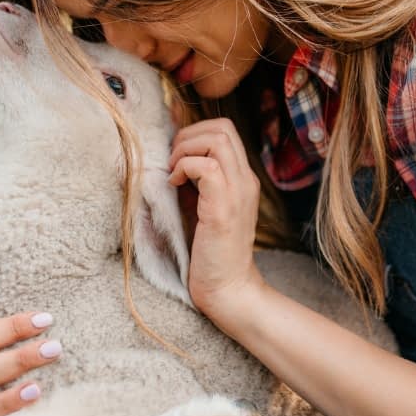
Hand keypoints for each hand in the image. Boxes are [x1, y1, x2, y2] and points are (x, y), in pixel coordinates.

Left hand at [167, 118, 264, 316]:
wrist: (228, 288)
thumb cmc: (210, 251)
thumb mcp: (202, 207)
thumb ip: (194, 181)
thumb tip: (170, 155)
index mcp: (242, 178)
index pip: (225, 130)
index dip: (195, 131)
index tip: (175, 153)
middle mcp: (245, 180)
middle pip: (223, 128)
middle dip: (188, 135)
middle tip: (173, 161)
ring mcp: (237, 192)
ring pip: (217, 140)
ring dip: (185, 149)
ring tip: (174, 172)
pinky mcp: (224, 208)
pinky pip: (207, 167)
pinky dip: (185, 168)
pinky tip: (175, 186)